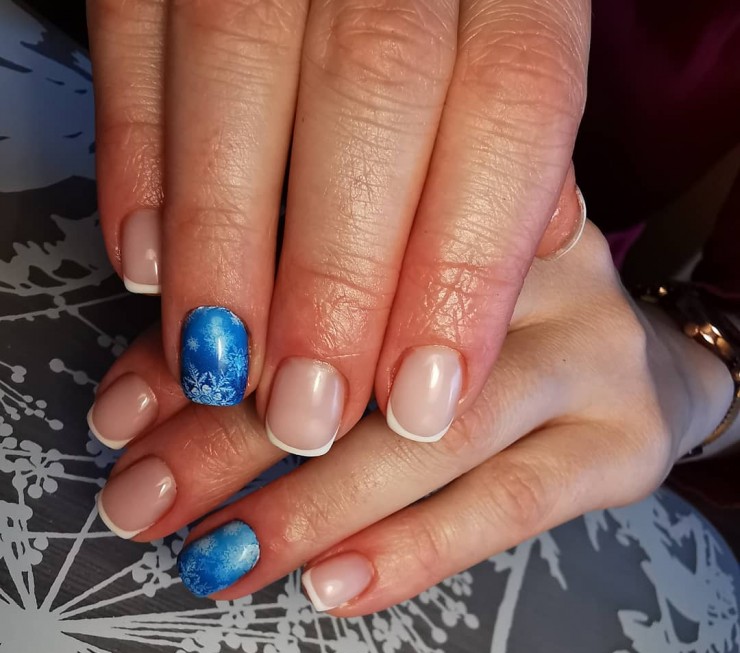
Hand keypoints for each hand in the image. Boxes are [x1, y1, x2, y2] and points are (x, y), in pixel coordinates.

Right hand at [87, 0, 588, 453]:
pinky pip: (136, 34)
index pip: (513, 111)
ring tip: (222, 367)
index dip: (464, 270)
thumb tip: (539, 244)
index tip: (423, 401)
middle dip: (335, 280)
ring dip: (223, 245)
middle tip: (309, 411)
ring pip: (239, 69)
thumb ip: (523, 141)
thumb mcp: (516, 38)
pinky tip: (144, 264)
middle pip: (377, 97)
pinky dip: (136, 161)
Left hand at [90, 223, 732, 611]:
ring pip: (437, 431)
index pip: (317, 254)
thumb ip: (282, 329)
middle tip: (146, 501)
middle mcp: (535, 255)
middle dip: (237, 436)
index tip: (124, 414)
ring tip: (220, 555)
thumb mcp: (397, 297)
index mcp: (463, 189)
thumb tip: (147, 398)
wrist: (646, 364)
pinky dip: (413, 549)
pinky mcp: (626, 437)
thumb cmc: (491, 328)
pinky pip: (510, 502)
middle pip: (372, 344)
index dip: (213, 338)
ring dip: (312, 506)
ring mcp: (592, 347)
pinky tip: (332, 584)